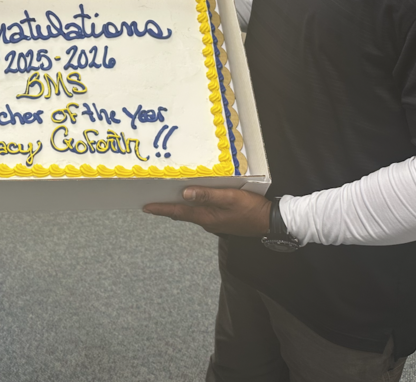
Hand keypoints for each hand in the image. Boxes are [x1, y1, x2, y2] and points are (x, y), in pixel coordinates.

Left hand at [143, 187, 271, 236]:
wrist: (270, 222)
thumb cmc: (251, 209)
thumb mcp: (230, 198)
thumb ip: (207, 195)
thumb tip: (184, 193)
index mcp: (206, 217)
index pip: (178, 212)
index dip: (161, 209)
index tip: (145, 207)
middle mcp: (207, 221)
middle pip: (182, 213)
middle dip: (167, 207)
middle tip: (152, 200)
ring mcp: (214, 222)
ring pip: (192, 212)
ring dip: (180, 205)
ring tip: (168, 196)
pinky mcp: (222, 219)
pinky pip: (202, 211)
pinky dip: (193, 205)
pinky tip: (193, 197)